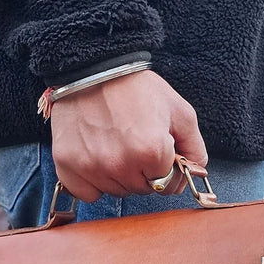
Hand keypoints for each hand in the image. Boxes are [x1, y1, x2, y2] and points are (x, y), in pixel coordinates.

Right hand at [49, 69, 208, 202]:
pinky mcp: (67, 166)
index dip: (165, 168)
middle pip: (140, 189)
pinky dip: (92, 182)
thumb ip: (195, 147)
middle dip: (143, 172)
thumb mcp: (179, 111)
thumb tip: (196, 174)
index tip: (157, 151)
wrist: (93, 69)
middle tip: (134, 143)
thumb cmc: (136, 88)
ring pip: (115, 191)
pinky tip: (96, 157)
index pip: (167, 185)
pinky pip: (87, 193)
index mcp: (151, 151)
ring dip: (118, 176)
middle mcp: (120, 164)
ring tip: (114, 144)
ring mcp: (91, 167)